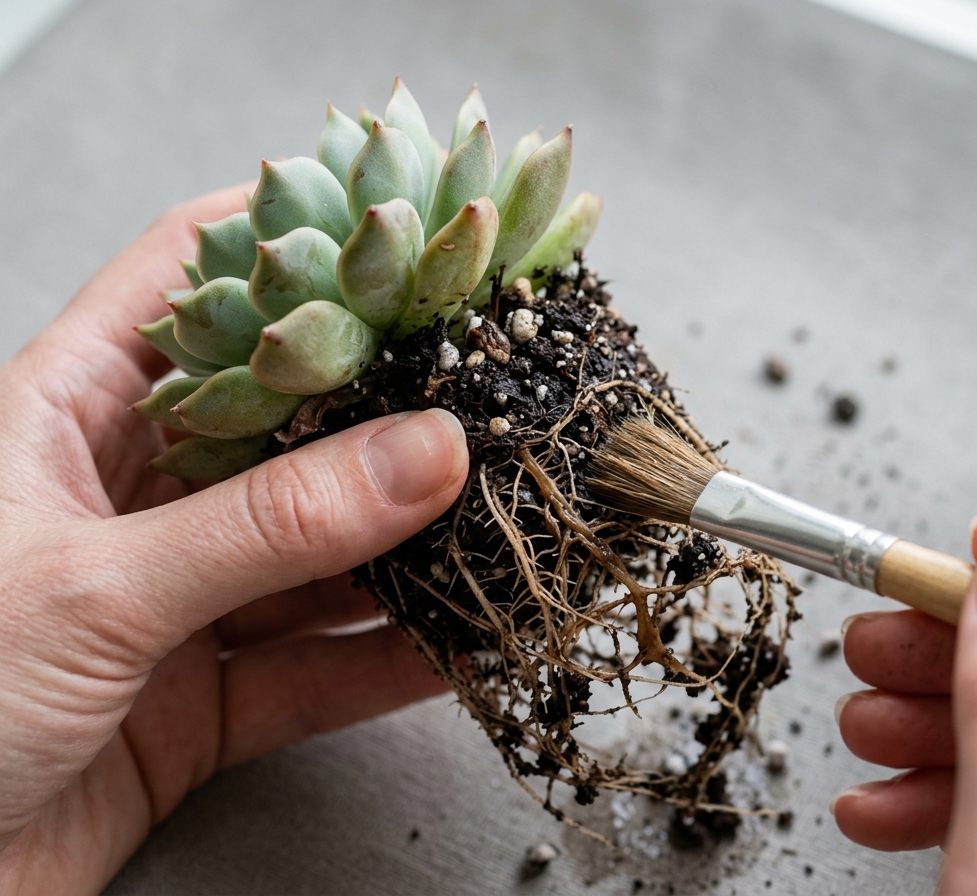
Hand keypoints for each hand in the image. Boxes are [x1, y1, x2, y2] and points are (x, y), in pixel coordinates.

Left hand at [0, 186, 468, 893]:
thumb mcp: (97, 590)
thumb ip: (269, 526)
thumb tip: (426, 453)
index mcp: (62, 421)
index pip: (184, 287)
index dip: (284, 241)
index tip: (392, 223)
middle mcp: (126, 500)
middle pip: (278, 423)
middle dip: (380, 410)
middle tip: (481, 380)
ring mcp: (169, 602)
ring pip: (311, 555)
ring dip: (404, 547)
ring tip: (497, 515)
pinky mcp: (198, 702)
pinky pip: (314, 668)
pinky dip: (388, 662)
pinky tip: (460, 641)